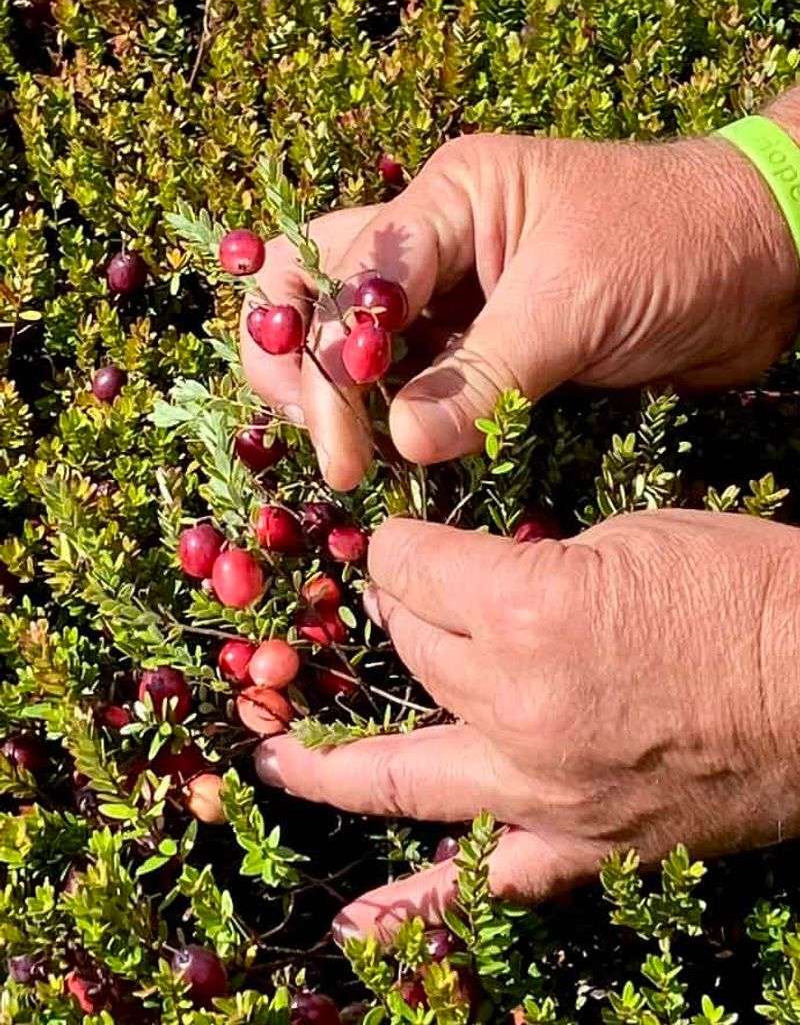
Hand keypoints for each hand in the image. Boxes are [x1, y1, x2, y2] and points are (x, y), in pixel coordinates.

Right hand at [241, 132, 798, 489]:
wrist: (759, 260)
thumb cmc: (676, 245)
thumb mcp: (575, 301)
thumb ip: (485, 374)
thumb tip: (401, 444)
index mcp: (449, 200)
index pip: (346, 280)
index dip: (332, 367)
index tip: (350, 450)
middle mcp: (436, 243)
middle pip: (316, 291)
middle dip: (302, 368)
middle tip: (330, 449)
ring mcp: (456, 297)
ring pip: (357, 341)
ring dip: (340, 399)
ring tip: (351, 463)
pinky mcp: (484, 346)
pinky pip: (414, 382)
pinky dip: (393, 420)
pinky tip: (393, 461)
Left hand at [255, 509, 799, 941]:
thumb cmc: (738, 584)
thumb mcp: (622, 539)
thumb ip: (526, 567)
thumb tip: (471, 587)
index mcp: (525, 609)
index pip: (408, 568)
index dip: (402, 547)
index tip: (408, 543)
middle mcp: (516, 703)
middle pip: (408, 650)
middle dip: (397, 615)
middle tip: (402, 602)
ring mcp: (543, 788)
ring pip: (405, 769)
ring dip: (336, 759)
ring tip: (279, 758)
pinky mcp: (585, 843)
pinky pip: (486, 885)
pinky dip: (418, 911)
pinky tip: (358, 929)